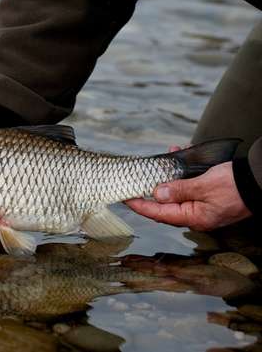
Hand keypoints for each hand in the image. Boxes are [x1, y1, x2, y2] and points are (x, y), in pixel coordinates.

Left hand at [125, 146, 251, 230]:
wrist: (261, 180)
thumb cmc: (235, 185)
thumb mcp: (204, 185)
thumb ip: (179, 190)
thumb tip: (157, 194)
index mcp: (194, 217)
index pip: (159, 213)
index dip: (140, 205)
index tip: (125, 198)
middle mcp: (196, 215)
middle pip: (164, 205)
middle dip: (151, 190)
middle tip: (135, 181)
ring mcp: (202, 207)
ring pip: (175, 193)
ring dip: (166, 178)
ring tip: (160, 161)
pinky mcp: (208, 197)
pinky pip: (187, 186)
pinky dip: (180, 173)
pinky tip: (177, 156)